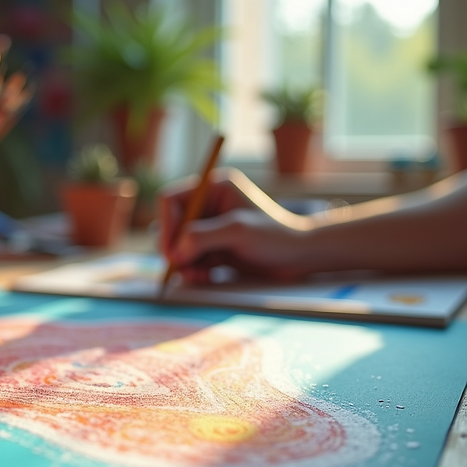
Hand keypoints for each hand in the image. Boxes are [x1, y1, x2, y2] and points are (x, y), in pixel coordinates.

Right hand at [158, 168, 310, 283]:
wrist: (299, 257)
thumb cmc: (276, 237)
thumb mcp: (237, 232)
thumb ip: (203, 237)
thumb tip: (175, 251)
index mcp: (213, 188)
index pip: (171, 201)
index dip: (167, 225)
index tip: (171, 249)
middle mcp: (208, 205)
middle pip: (171, 225)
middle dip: (174, 248)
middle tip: (180, 267)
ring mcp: (210, 227)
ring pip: (179, 245)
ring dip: (183, 263)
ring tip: (197, 276)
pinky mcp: (214, 247)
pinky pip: (190, 258)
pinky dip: (192, 270)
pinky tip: (204, 277)